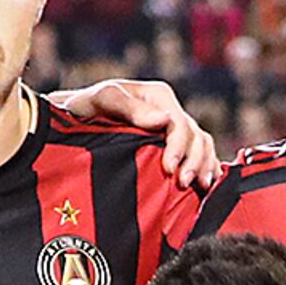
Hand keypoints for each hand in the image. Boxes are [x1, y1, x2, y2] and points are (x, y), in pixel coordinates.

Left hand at [60, 78, 223, 189]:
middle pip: (196, 138)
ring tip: (199, 187)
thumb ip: (129, 108)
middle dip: (194, 161)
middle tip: (183, 184)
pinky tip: (206, 187)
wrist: (76, 121)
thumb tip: (163, 120)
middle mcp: (171, 112)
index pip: (180, 124)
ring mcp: (175, 131)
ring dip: (205, 167)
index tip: (169, 169)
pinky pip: (202, 157)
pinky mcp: (175, 148)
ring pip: (203, 147)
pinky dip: (209, 170)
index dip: (178, 148)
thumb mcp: (103, 100)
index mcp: (159, 97)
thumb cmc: (85, 107)